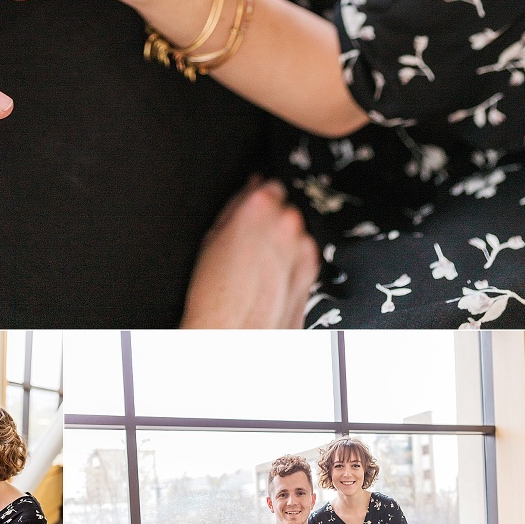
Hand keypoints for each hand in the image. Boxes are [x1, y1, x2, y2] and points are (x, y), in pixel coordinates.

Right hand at [181, 181, 319, 326]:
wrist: (232, 338)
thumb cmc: (215, 297)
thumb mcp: (211, 238)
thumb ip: (236, 205)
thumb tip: (249, 188)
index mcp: (261, 207)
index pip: (270, 185)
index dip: (258, 201)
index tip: (250, 214)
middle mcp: (289, 225)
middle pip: (286, 212)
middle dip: (270, 225)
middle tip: (246, 248)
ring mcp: (305, 251)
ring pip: (295, 238)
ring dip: (281, 248)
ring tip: (254, 272)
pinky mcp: (313, 274)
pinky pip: (302, 261)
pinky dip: (289, 268)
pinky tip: (266, 284)